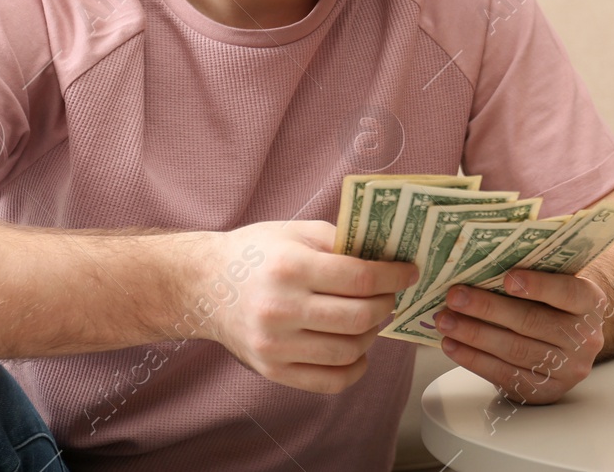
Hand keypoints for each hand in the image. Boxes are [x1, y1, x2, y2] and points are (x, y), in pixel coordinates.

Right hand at [196, 220, 416, 392]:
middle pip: (359, 317)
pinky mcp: (273, 371)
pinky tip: (359, 351)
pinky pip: (330, 381)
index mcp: (290, 267)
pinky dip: (355, 368)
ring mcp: (275, 346)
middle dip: (386, 304)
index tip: (409, 272)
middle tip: (389, 294)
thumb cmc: (256, 253)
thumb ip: (342, 241)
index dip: (393, 276)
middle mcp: (281, 309)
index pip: (360, 278)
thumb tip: (388, 256)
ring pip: (349, 351)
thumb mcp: (297, 232)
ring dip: (372, 334)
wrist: (205, 285)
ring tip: (370, 317)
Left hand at [434, 270, 604, 403]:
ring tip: (446, 320)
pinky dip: (474, 360)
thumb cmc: (553, 301)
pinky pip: (505, 375)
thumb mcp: (556, 281)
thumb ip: (535, 271)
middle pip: (532, 322)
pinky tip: (453, 346)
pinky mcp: (544, 391)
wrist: (570, 339)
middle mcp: (585, 338)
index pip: (568, 292)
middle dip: (488, 309)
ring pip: (515, 351)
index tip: (508, 279)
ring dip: (474, 335)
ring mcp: (567, 369)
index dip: (539, 286)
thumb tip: (484, 262)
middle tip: (456, 296)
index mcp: (591, 302)